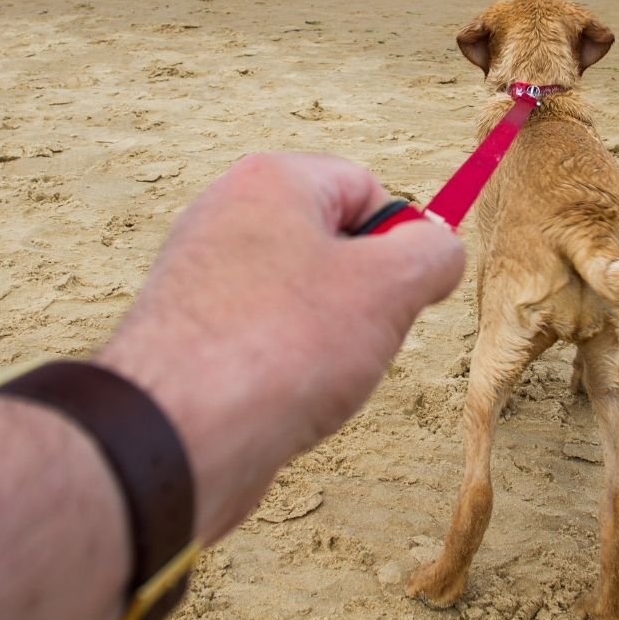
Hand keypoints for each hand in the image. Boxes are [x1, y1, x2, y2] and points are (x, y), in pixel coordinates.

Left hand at [95, 153, 463, 541]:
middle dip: (366, 295)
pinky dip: (291, 368)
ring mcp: (203, 279)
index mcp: (271, 182)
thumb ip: (433, 253)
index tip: (407, 289)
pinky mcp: (192, 337)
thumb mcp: (390, 285)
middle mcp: (227, 218)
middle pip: (334, 244)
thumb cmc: (281, 345)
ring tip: (320, 374)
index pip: (366, 187)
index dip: (401, 240)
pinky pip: (268, 340)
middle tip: (363, 334)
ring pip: (304, 299)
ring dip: (332, 339)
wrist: (177, 437)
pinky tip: (288, 398)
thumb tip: (441, 252)